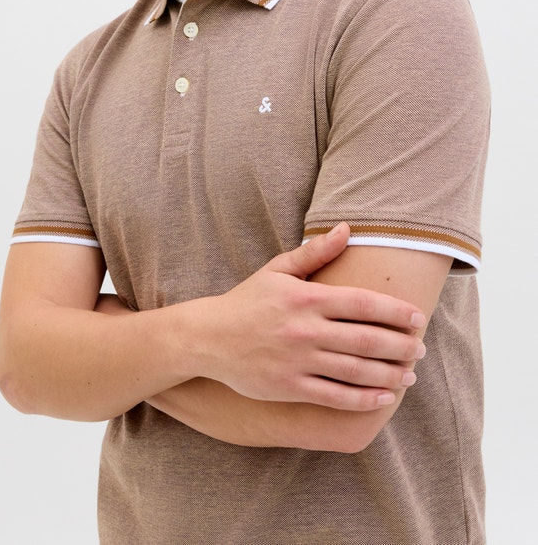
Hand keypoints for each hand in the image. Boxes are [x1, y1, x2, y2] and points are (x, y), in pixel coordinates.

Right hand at [194, 223, 425, 409]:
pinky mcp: (289, 388)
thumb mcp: (277, 270)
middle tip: (420, 349)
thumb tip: (347, 229)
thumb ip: (315, 253)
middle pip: (366, 340)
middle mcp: (304, 330)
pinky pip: (335, 397)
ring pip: (355, 371)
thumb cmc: (247, 301)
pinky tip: (383, 397)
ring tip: (409, 376)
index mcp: (305, 298)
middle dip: (400, 346)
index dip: (395, 312)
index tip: (417, 318)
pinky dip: (363, 399)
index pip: (362, 304)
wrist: (208, 338)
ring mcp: (297, 361)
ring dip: (389, 375)